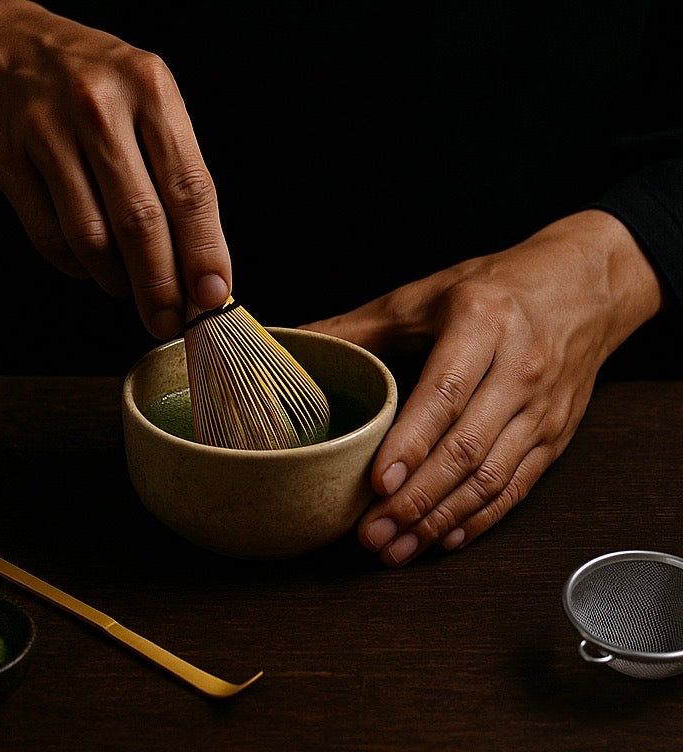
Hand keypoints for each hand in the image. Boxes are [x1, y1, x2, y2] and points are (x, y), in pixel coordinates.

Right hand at [0, 0, 231, 338]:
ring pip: (91, 235)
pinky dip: (74, 266)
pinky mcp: (6, 158)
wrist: (0, 42)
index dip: (203, 251)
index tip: (213, 296)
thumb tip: (201, 259)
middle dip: (160, 285)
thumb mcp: (146, 96)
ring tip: (129, 293)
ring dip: (116, 280)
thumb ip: (174, 167)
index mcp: (150, 89)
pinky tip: (89, 268)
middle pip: (140, 221)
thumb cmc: (89, 80)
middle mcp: (99, 106)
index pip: (188, 187)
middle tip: (170, 320)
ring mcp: (46, 131)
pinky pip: (47, 234)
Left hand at [300, 210, 664, 565]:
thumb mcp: (424, 295)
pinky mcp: (556, 436)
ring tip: (397, 548)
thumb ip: (359, 326)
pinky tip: (444, 539)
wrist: (585, 285)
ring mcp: (542, 408)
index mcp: (482, 325)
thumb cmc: (495, 288)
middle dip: (416, 500)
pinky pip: (517, 487)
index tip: (377, 482)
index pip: (443, 395)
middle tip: (372, 533)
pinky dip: (479, 519)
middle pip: (465, 448)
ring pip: (491, 478)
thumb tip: (295, 341)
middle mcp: (519, 369)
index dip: (409, 444)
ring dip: (441, 520)